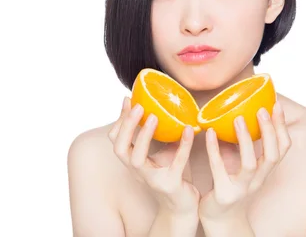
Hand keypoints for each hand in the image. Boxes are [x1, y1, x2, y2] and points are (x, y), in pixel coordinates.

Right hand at [108, 97, 199, 214]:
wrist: (183, 208)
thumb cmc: (172, 175)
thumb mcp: (162, 153)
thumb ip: (160, 135)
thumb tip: (163, 106)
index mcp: (133, 162)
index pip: (117, 140)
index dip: (120, 120)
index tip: (128, 99)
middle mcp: (137, 171)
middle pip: (120, 149)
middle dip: (127, 126)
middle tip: (139, 106)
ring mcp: (152, 179)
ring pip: (138, 159)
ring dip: (144, 136)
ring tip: (154, 116)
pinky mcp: (171, 184)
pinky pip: (176, 164)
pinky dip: (182, 146)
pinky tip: (188, 130)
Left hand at [199, 101, 291, 219]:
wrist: (219, 219)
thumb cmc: (230, 185)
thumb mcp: (243, 165)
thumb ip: (244, 145)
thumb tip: (240, 113)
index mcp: (264, 171)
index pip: (282, 148)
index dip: (281, 127)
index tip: (276, 105)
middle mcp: (257, 180)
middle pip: (272, 156)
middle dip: (269, 131)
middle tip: (261, 109)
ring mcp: (241, 188)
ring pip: (249, 164)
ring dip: (245, 140)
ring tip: (238, 119)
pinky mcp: (223, 193)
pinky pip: (219, 170)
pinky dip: (215, 150)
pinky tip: (210, 133)